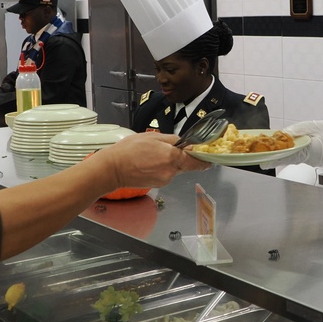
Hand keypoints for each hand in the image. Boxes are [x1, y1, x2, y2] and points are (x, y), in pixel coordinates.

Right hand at [94, 131, 210, 188]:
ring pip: (176, 169)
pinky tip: (150, 163)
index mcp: (172, 156)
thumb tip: (185, 143)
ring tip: (153, 155)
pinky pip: (167, 174)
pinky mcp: (158, 184)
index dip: (204, 159)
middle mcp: (171, 171)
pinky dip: (163, 168)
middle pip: (186, 164)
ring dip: (171, 162)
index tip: (209, 156)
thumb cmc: (130, 150)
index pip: (197, 161)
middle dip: (183, 157)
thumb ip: (173, 140)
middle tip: (170, 149)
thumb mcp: (153, 136)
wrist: (113, 168)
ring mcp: (165, 179)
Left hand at [264, 119, 322, 172]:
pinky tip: (278, 150)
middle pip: (286, 158)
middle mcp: (308, 158)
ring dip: (278, 155)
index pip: (288, 155)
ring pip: (289, 158)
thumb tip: (284, 133)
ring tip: (264, 151)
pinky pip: (295, 156)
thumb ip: (298, 130)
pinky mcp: (309, 158)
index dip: (274, 158)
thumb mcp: (315, 126)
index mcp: (310, 150)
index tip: (263, 161)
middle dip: (272, 157)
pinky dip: (286, 153)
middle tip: (258, 157)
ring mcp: (308, 160)